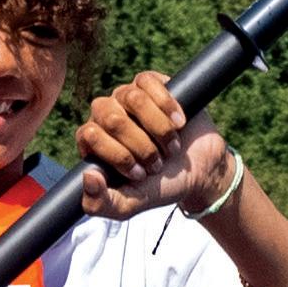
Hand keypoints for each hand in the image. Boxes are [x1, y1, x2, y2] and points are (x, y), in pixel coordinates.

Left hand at [77, 72, 230, 218]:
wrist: (199, 171)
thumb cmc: (160, 185)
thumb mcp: (129, 204)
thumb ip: (101, 203)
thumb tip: (88, 177)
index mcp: (92, 141)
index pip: (90, 135)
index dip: (119, 156)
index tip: (140, 174)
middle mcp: (105, 115)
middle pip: (112, 118)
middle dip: (141, 146)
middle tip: (158, 163)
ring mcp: (126, 97)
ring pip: (133, 98)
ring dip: (159, 129)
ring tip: (171, 146)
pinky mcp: (149, 83)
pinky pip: (148, 81)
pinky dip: (168, 106)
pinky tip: (179, 122)